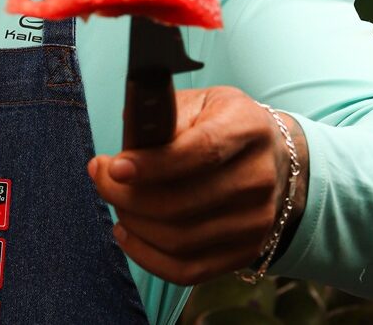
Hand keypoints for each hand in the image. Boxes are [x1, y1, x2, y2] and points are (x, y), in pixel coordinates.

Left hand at [87, 85, 307, 284]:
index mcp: (247, 127)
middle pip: (183, 203)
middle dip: (127, 195)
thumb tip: (125, 148)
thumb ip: (161, 118)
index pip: (201, 152)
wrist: (271, 156)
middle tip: (100, 177)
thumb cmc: (218, 122)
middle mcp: (259, 177)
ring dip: (133, 223)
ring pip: (180, 240)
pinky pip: (189, 270)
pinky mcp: (247, 252)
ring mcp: (257, 220)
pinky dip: (147, 256)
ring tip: (115, 199)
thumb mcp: (196, 102)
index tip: (113, 167)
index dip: (153, 165)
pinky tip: (127, 233)